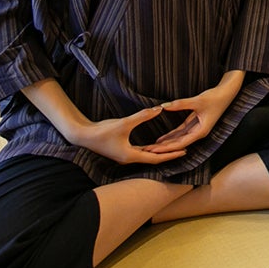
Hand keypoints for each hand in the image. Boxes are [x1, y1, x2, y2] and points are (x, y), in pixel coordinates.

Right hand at [70, 105, 186, 165]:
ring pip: (146, 155)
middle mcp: (129, 158)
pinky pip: (140, 151)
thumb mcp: (124, 122)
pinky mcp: (121, 150)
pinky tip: (156, 144)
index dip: (171, 154)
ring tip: (173, 147)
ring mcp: (125, 155)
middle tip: (184, 149)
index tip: (184, 151)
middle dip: (168, 154)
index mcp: (131, 156)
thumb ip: (142, 116)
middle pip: (153, 158)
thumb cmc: (102, 131)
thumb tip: (159, 109)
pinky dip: (149, 148)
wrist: (83, 135)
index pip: (156, 158)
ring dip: (159, 152)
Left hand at [152, 80, 239, 151]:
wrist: (227, 92)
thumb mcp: (198, 100)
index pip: (181, 143)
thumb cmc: (215, 97)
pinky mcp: (195, 122)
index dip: (167, 148)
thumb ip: (180, 104)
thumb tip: (164, 106)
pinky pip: (181, 131)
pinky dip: (171, 135)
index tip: (154, 151)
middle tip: (148, 151)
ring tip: (152, 147)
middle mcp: (199, 132)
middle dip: (164, 148)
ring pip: (179, 138)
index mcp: (201, 131)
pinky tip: (162, 139)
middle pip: (178, 143)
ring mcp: (197, 128)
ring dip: (166, 143)